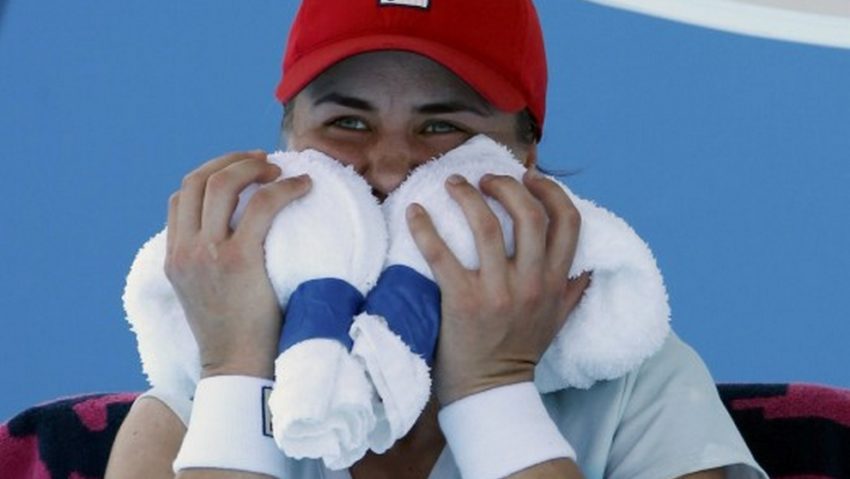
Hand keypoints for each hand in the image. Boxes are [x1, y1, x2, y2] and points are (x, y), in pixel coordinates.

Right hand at [164, 150, 311, 378]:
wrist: (237, 368)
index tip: (239, 172)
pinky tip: (304, 186)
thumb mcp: (205, 292)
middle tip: (262, 161)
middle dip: (230, 161)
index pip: (179, 197)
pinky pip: (261, 205)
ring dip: (253, 167)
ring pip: (222, 183)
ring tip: (279, 170)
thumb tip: (237, 231)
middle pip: (196, 180)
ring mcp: (207, 253)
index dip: (210, 174)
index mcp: (173, 256)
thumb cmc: (234, 333)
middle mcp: (184, 250)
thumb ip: (208, 260)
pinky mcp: (238, 259)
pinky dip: (284, 188)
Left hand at [407, 169, 590, 405]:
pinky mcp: (462, 302)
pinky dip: (425, 228)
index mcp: (554, 282)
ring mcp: (496, 292)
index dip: (551, 190)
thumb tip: (588, 267)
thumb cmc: (520, 351)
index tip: (529, 177)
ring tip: (453, 183)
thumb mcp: (556, 321)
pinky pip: (441, 254)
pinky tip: (415, 212)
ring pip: (486, 226)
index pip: (568, 221)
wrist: (490, 391)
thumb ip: (572, 291)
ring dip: (467, 196)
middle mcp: (530, 283)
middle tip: (485, 179)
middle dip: (507, 185)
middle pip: (528, 214)